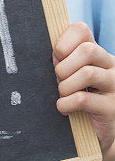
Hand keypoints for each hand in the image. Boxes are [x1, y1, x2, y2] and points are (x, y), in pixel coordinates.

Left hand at [52, 22, 114, 152]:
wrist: (99, 131)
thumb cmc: (80, 97)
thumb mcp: (71, 75)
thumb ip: (63, 60)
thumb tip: (50, 53)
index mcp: (98, 53)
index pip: (82, 30)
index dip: (63, 41)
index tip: (57, 56)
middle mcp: (111, 66)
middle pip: (88, 50)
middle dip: (65, 65)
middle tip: (59, 78)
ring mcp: (114, 86)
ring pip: (88, 73)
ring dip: (66, 85)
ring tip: (63, 94)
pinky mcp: (111, 108)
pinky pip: (84, 100)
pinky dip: (66, 103)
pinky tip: (63, 107)